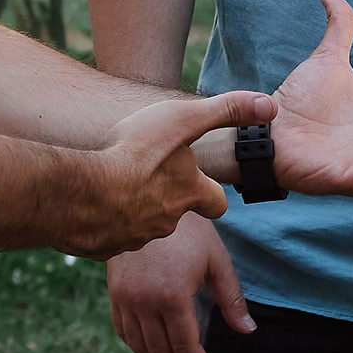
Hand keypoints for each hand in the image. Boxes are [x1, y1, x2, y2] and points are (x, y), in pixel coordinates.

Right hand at [62, 90, 272, 259]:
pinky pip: (108, 233)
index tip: (203, 184)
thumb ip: (226, 111)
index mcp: (190, 193)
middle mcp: (167, 221)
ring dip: (134, 207)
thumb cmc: (136, 154)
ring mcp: (134, 237)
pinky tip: (91, 202)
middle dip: (168, 198)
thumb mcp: (184, 120)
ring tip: (117, 186)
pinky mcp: (104, 245)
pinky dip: (105, 220)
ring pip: (140, 223)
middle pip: (175, 212)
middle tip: (151, 179)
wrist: (82, 194)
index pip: (216, 202)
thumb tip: (271, 107)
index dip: (211, 192)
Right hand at [108, 211, 245, 352]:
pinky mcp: (114, 292)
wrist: (147, 200)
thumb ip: (231, 299)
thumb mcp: (217, 261)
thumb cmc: (190, 229)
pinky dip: (138, 346)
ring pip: (140, 346)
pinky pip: (123, 330)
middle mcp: (143, 302)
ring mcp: (125, 298)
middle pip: (161, 352)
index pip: (185, 346)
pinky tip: (153, 349)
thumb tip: (247, 331)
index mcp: (172, 297)